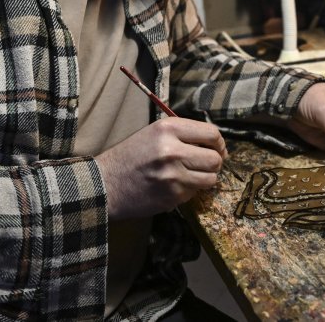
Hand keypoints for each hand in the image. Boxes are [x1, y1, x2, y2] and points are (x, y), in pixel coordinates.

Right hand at [95, 117, 226, 220]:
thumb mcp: (153, 133)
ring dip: (205, 178)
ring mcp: (173, 175)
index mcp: (168, 128)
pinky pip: (194, 193)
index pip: (211, 133)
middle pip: (215, 158)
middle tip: (206, 164)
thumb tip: (214, 142)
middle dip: (214, 162)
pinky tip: (174, 186)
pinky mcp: (172, 196)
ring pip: (210, 178)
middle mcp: (172, 150)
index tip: (217, 149)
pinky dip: (189, 191)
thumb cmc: (130, 156)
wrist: (105, 184)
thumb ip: (182, 134)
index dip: (219, 143)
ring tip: (192, 176)